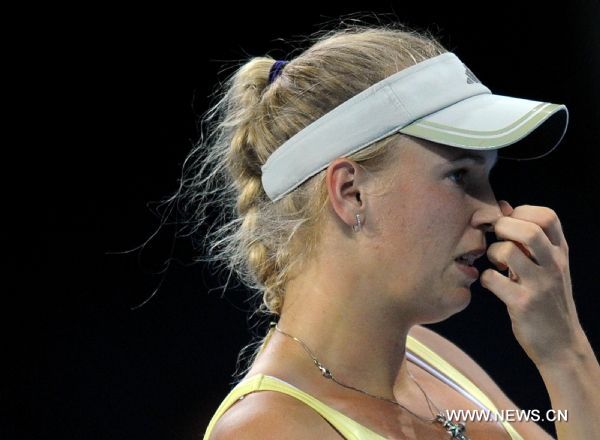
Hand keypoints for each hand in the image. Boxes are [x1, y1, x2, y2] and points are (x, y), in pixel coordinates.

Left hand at [481, 201, 583, 366]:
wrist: (561, 344)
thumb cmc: (547, 300)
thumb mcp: (547, 266)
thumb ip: (529, 239)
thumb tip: (504, 206)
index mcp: (560, 253)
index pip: (547, 216)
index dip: (522, 212)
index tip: (509, 224)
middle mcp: (553, 266)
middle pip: (528, 230)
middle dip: (503, 228)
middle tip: (497, 240)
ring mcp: (540, 286)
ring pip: (508, 252)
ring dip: (492, 253)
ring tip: (496, 265)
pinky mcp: (523, 304)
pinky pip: (493, 280)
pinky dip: (485, 279)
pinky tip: (492, 284)